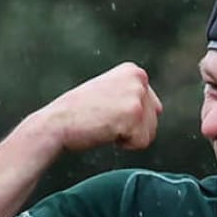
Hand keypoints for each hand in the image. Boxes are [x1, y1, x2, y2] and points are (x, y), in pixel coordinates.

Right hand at [40, 62, 162, 152]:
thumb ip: (131, 95)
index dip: (128, 118)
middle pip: (154, 119)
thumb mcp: (108, 92)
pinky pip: (142, 143)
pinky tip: (106, 132)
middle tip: (104, 121)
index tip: (105, 113)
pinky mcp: (134, 114)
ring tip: (105, 126)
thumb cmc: (77, 113)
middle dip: (131, 128)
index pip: (151, 105)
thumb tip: (159, 109)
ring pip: (150, 132)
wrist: (56, 123)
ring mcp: (136, 96)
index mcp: (133, 71)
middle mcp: (138, 79)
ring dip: (128, 137)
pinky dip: (125, 145)